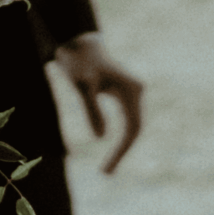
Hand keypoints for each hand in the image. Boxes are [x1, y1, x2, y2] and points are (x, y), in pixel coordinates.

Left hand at [54, 34, 142, 174]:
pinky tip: (110, 148)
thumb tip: (100, 138)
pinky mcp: (123, 94)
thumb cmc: (78, 61)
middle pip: (136, 129)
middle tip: (104, 174)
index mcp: (132, 90)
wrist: (77, 41)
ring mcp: (131, 92)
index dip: (121, 151)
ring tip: (107, 168)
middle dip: (122, 152)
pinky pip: (126, 120)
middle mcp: (136, 91)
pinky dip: (120, 136)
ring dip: (122, 146)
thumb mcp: (81, 87)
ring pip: (132, 125)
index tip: (105, 169)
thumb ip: (91, 110)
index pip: (133, 128)